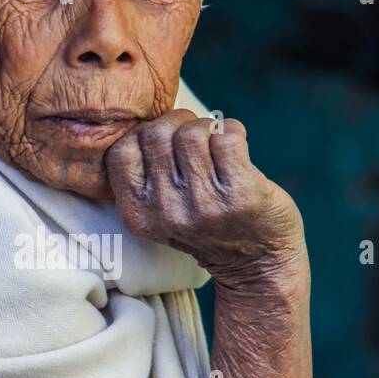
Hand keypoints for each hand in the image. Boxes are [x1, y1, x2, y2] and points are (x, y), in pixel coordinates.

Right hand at [105, 111, 305, 288]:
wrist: (258, 263)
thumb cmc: (206, 223)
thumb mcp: (160, 211)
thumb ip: (146, 172)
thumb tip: (150, 114)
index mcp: (138, 215)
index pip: (120, 151)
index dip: (144, 135)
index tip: (166, 143)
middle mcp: (167, 213)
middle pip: (156, 133)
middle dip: (178, 123)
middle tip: (196, 138)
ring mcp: (204, 205)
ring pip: (192, 132)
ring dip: (208, 128)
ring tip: (217, 144)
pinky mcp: (240, 195)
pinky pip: (227, 136)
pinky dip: (233, 131)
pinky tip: (238, 148)